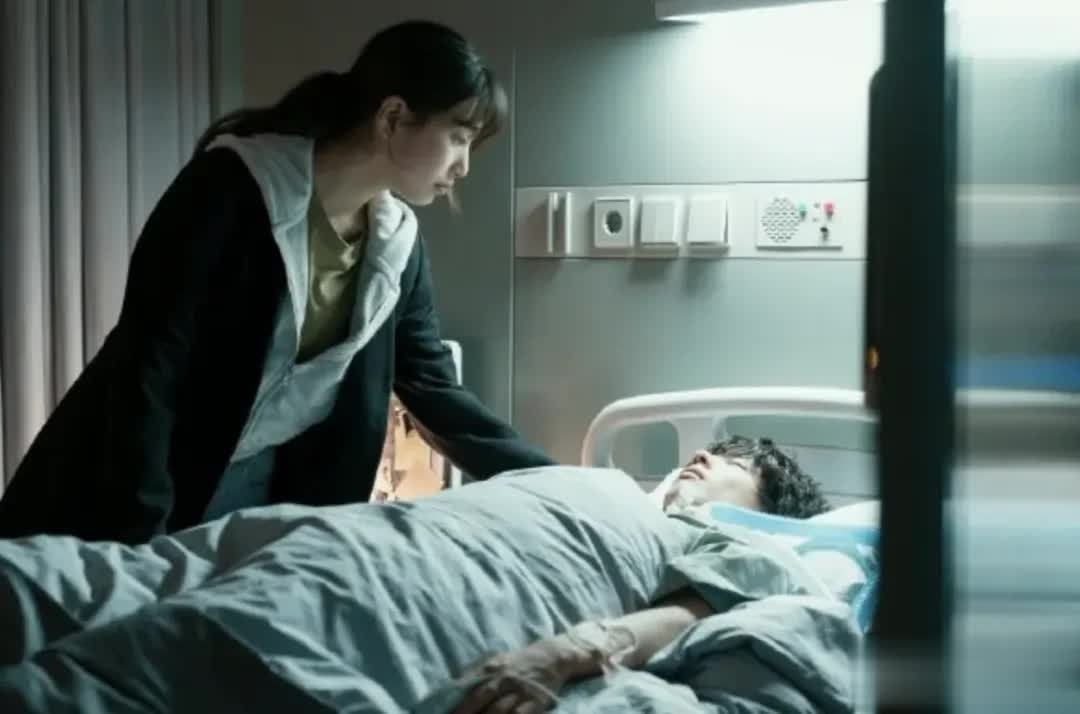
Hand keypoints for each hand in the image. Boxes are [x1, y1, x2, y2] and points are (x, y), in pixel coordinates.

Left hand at [451, 635, 584, 713]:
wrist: (551, 658)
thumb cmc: (518, 663)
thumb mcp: (496, 661)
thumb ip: (476, 674)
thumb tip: (452, 688)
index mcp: (491, 668)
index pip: (468, 686)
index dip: (455, 702)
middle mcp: (504, 678)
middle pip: (481, 698)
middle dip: (466, 712)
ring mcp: (519, 691)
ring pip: (499, 710)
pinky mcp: (534, 702)